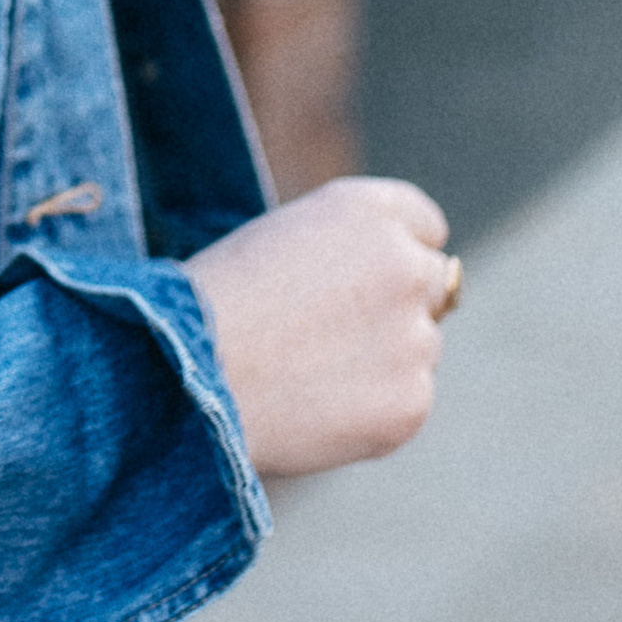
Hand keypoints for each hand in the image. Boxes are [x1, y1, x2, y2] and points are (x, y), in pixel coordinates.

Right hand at [187, 176, 454, 478]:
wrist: (186, 372)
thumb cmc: (215, 302)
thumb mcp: (283, 240)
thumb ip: (348, 250)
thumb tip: (402, 285)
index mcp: (367, 211)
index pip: (425, 225)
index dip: (396, 251)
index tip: (368, 278)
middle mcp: (403, 264)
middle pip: (435, 283)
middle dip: (402, 303)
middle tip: (340, 331)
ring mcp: (415, 337)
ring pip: (420, 348)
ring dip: (385, 359)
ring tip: (307, 372)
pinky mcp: (412, 402)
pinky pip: (407, 401)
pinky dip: (373, 410)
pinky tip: (316, 407)